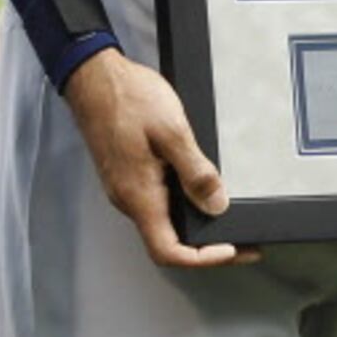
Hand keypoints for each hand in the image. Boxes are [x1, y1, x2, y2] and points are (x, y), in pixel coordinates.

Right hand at [63, 51, 256, 267]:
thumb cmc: (127, 98)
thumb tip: (217, 205)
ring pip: (163, 220)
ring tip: (227, 213)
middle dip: (207, 244)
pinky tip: (200, 186)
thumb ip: (195, 172)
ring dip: (196, 222)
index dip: (203, 258)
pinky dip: (183, 202)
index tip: (232, 248)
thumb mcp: (172, 131)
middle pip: (168, 241)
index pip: (168, 251)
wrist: (94, 77)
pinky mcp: (128, 173)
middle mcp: (129, 199)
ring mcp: (126, 187)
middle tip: (242, 237)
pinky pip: (157, 199)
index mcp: (138, 195)